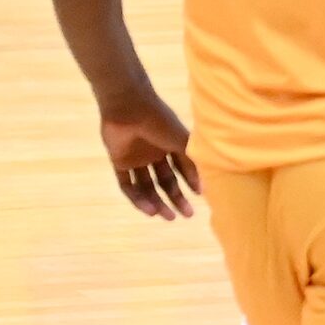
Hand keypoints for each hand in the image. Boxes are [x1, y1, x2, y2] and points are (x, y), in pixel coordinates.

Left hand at [100, 94, 200, 218]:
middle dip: (175, 198)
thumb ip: (192, 162)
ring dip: (157, 202)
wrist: (129, 108)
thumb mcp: (182, 141)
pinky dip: (138, 198)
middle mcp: (155, 154)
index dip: (190, 183)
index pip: (182, 169)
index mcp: (171, 145)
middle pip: (165, 181)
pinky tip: (149, 209)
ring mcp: (136, 159)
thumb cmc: (160, 121)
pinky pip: (128, 185)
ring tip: (166, 216)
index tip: (199, 197)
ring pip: (147, 186)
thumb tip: (205, 185)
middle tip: (186, 215)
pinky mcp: (119, 163)